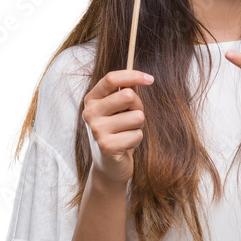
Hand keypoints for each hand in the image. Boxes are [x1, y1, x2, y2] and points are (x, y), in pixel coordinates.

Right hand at [82, 69, 153, 185]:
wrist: (109, 165)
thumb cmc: (117, 132)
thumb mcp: (119, 109)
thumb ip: (126, 92)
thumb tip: (140, 78)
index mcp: (92, 99)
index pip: (111, 79)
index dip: (133, 75)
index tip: (150, 79)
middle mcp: (90, 112)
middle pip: (128, 95)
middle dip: (138, 106)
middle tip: (132, 118)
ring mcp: (96, 129)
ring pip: (137, 116)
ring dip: (138, 126)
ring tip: (127, 133)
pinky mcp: (107, 145)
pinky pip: (137, 134)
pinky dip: (137, 140)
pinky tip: (126, 146)